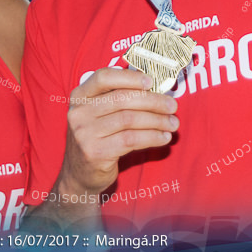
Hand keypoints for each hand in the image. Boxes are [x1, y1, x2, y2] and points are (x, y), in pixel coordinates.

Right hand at [58, 67, 178, 196]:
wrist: (80, 174)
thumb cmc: (97, 138)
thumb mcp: (98, 113)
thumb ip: (117, 97)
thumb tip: (152, 86)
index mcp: (79, 96)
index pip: (104, 77)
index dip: (129, 77)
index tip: (151, 82)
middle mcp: (79, 112)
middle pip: (122, 99)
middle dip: (152, 101)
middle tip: (172, 106)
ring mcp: (85, 133)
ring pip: (129, 119)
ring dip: (157, 121)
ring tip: (173, 123)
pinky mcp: (96, 152)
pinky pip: (131, 140)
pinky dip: (152, 137)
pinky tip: (163, 137)